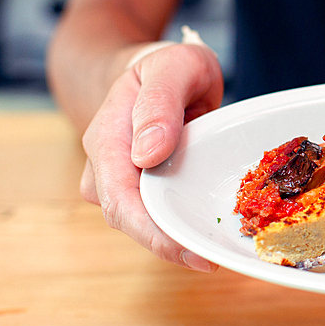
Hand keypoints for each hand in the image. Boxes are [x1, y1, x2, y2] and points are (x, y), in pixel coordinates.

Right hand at [80, 43, 223, 270]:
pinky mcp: (142, 191)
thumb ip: (160, 102)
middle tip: (216, 259)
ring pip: (146, 222)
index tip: (194, 251)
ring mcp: (121, 183)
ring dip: (179, 238)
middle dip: (172, 245)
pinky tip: (213, 231)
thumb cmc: (164, 68)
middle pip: (132, 221)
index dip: (155, 233)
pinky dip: (184, 223)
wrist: (151, 70)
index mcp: (106, 140)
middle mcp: (105, 170)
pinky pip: (161, 214)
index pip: (121, 201)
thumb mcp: (173, 66)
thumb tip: (147, 155)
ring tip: (219, 247)